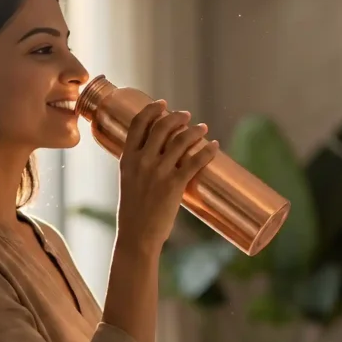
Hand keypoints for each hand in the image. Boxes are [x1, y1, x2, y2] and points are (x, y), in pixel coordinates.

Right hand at [117, 100, 218, 251]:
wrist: (136, 237)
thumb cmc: (133, 215)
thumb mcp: (128, 185)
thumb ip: (138, 169)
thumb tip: (157, 158)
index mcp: (127, 160)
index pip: (138, 124)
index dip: (152, 110)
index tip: (162, 104)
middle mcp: (142, 162)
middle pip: (162, 127)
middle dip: (177, 117)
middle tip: (187, 116)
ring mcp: (158, 173)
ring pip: (181, 140)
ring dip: (195, 130)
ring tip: (203, 128)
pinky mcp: (174, 185)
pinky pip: (195, 161)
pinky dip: (207, 150)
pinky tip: (214, 146)